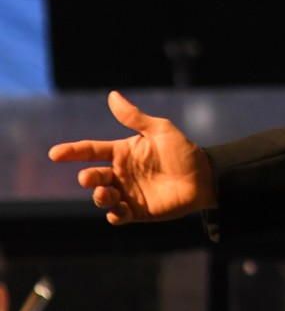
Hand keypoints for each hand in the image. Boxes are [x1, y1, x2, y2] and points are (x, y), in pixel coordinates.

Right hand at [48, 91, 215, 223]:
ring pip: (101, 197)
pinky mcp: (137, 211)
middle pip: (93, 176)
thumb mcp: (160, 130)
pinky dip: (114, 214)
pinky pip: (117, 216)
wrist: (204, 176)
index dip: (72, 151)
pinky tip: (119, 209)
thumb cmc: (182, 150)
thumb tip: (112, 95)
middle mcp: (120, 173)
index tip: (55, 153)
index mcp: (122, 152)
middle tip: (89, 178)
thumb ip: (134, 117)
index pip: (91, 151)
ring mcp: (126, 192)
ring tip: (105, 192)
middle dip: (87, 178)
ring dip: (99, 196)